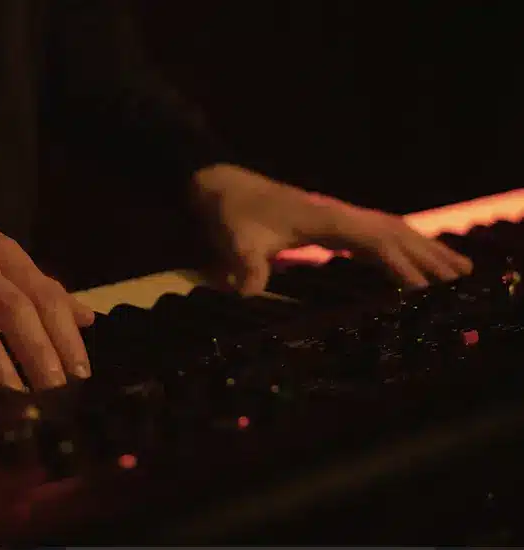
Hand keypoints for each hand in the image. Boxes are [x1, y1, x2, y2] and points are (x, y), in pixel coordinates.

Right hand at [0, 190, 93, 389]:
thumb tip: (86, 318)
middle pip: (15, 306)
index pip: (46, 295)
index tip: (82, 373)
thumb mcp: (0, 258)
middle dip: (38, 349)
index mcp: (5, 255)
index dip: (66, 334)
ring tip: (12, 394)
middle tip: (56, 390)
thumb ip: (41, 289)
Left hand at [192, 164, 472, 293]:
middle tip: (466, 278)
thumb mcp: (235, 241)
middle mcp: (339, 214)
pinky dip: (400, 245)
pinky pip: (375, 233)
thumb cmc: (230, 215)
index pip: (376, 243)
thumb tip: (250, 290)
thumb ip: (245, 266)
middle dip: (430, 255)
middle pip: (396, 232)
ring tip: (455, 268)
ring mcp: (336, 215)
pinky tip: (409, 257)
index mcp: (326, 220)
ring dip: (422, 247)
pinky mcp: (329, 221)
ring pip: (390, 229)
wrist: (220, 186)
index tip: (429, 291)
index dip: (403, 266)